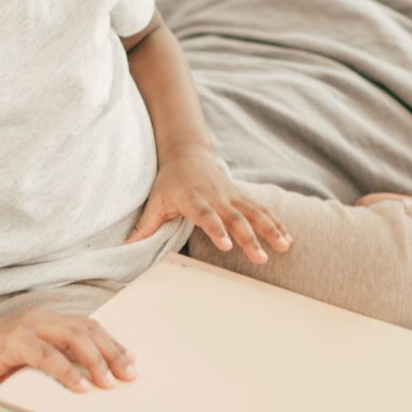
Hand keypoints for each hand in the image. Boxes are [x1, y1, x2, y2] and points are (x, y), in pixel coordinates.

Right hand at [0, 306, 134, 396]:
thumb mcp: (30, 362)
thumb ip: (55, 364)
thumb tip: (89, 381)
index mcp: (48, 319)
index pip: (89, 327)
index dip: (112, 343)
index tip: (131, 361)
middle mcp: (41, 317)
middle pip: (87, 330)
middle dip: (112, 352)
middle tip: (129, 373)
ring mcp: (27, 326)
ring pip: (72, 338)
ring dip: (95, 361)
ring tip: (109, 383)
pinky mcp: (13, 341)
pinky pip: (47, 355)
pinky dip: (66, 372)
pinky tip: (80, 387)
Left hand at [124, 147, 290, 264]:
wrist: (187, 153)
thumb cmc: (169, 182)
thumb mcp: (154, 202)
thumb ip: (144, 227)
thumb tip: (123, 249)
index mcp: (193, 199)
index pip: (206, 215)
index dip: (216, 229)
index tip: (226, 245)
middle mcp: (216, 197)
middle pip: (235, 218)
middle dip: (249, 238)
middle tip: (260, 258)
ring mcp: (231, 195)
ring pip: (254, 212)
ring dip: (270, 230)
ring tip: (285, 247)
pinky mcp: (241, 196)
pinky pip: (261, 210)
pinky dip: (276, 223)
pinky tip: (288, 238)